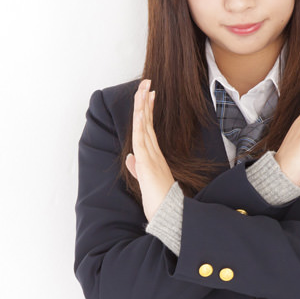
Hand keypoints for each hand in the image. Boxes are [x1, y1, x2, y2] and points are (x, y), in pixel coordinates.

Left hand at [125, 79, 174, 221]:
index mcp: (154, 156)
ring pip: (144, 126)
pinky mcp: (147, 162)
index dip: (147, 112)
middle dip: (145, 102)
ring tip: (143, 88)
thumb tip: (131, 159)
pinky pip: (141, 139)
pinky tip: (140, 111)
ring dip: (142, 107)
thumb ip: (139, 169)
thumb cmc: (159, 201)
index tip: (148, 96)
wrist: (168, 215)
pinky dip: (140, 124)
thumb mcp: (146, 183)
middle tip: (146, 83)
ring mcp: (151, 156)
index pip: (148, 129)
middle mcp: (154, 153)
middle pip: (146, 123)